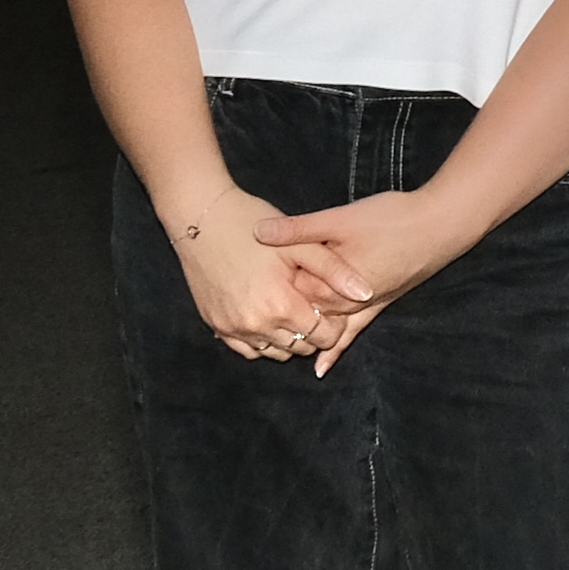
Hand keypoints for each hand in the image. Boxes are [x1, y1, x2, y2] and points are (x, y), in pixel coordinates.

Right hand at [166, 189, 363, 369]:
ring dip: (288, 337)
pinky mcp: (217, 325)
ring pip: (275, 352)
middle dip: (313, 331)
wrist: (202, 218)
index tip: (330, 304)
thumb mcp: (301, 244)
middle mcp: (256, 324)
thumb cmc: (253, 225)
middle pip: (301, 347)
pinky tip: (267, 316)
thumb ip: (336, 271)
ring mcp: (233, 328)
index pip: (324, 337)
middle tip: (310, 303)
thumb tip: (366, 294)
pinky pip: (247, 350)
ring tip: (289, 307)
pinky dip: (262, 340)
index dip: (334, 323)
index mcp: (281, 306)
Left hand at [248, 183, 479, 369]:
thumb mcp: (341, 220)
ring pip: (325, 327)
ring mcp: (363, 307)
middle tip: (246, 309)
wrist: (441, 226)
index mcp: (331, 280)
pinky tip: (321, 368)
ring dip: (300, 334)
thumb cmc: (392, 219)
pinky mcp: (378, 305)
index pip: (288, 294)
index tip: (239, 281)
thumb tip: (258, 232)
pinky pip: (352, 334)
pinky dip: (335, 350)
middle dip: (277, 313)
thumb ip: (299, 229)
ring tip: (269, 344)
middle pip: (303, 314)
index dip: (264, 289)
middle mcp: (345, 302)